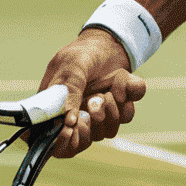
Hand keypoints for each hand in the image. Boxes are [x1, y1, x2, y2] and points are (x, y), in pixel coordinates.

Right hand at [37, 27, 147, 157]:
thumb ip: (69, 89)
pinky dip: (128, 95)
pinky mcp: (119, 108)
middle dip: (95, 120)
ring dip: (112, 107)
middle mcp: (77, 118)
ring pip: (110, 131)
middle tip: (95, 99)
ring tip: (107, 88)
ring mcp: (99, 116)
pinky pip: (128, 114)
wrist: (108, 40)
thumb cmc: (82, 52)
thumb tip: (69, 119)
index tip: (74, 128)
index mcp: (57, 111)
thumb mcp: (71, 65)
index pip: (56, 145)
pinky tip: (120, 80)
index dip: (65, 144)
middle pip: (86, 141)